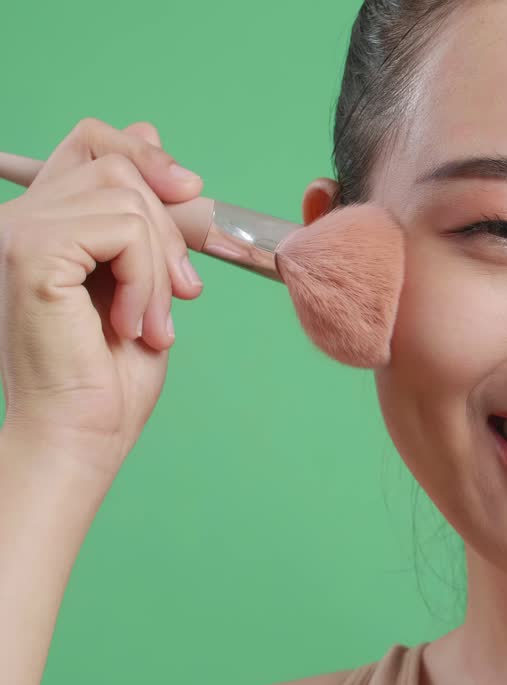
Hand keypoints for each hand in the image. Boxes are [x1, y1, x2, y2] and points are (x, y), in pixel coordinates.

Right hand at [0, 117, 204, 479]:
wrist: (82, 431)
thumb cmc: (110, 372)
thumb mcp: (142, 275)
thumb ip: (142, 212)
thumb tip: (149, 133)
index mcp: (43, 218)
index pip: (93, 141)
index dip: (147, 155)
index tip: (189, 194)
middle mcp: (19, 216)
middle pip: (119, 164)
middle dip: (170, 228)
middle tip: (180, 293)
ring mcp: (17, 230)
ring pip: (129, 199)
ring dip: (160, 266)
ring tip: (151, 321)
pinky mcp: (29, 251)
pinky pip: (123, 230)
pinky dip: (147, 279)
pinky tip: (132, 324)